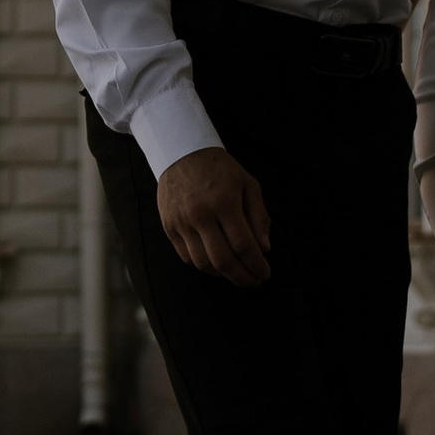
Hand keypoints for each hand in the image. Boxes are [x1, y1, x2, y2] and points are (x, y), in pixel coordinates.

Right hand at [157, 146, 272, 284]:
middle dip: (242, 277)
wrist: (181, 153)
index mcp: (224, 202)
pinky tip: (217, 264)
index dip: (256, 265)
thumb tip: (264, 249)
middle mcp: (200, 215)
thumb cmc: (220, 169)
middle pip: (223, 260)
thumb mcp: (248, 184)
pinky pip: (187, 257)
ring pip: (203, 263)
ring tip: (237, 273)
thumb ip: (258, 217)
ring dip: (223, 275)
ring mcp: (181, 223)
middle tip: (254, 281)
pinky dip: (204, 266)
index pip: (243, 245)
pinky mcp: (169, 227)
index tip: (265, 274)